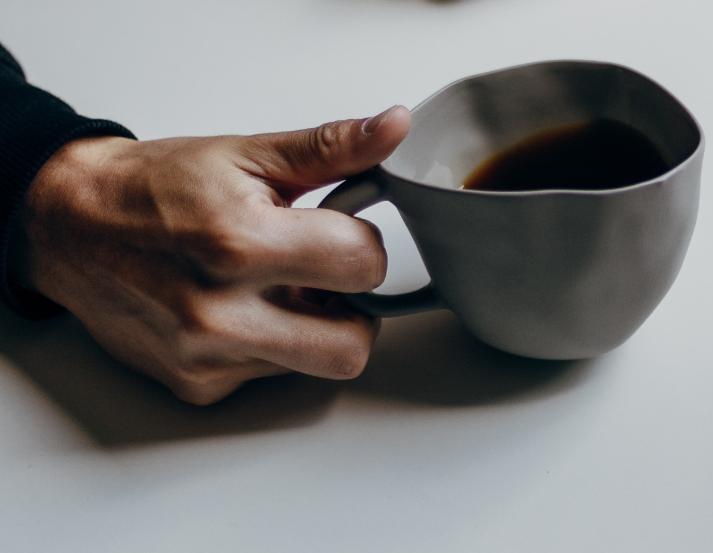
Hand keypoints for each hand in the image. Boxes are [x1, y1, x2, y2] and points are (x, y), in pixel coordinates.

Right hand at [18, 105, 410, 404]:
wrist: (72, 224)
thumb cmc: (156, 188)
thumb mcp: (248, 155)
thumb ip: (331, 149)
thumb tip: (392, 128)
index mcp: (240, 242)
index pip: (363, 265)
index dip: (363, 244)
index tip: (341, 232)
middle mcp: (220, 311)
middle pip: (352, 346)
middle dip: (354, 310)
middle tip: (325, 278)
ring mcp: (207, 356)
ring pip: (315, 366)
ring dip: (313, 329)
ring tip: (277, 288)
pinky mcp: (196, 384)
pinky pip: (269, 377)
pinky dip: (270, 347)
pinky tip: (242, 311)